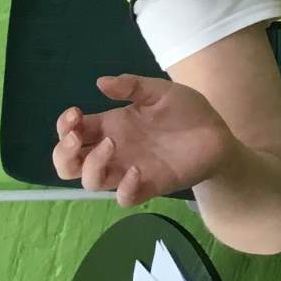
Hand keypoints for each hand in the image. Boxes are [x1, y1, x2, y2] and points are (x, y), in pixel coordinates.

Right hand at [53, 74, 234, 206]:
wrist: (217, 134)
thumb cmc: (186, 111)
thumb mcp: (160, 91)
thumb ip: (133, 86)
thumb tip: (100, 82)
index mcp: (111, 126)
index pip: (72, 133)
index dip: (64, 127)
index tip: (75, 114)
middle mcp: (113, 151)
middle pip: (69, 164)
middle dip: (63, 153)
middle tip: (77, 138)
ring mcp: (128, 170)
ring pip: (90, 182)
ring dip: (92, 165)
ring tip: (112, 145)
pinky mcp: (148, 186)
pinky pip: (124, 198)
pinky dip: (124, 188)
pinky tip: (137, 170)